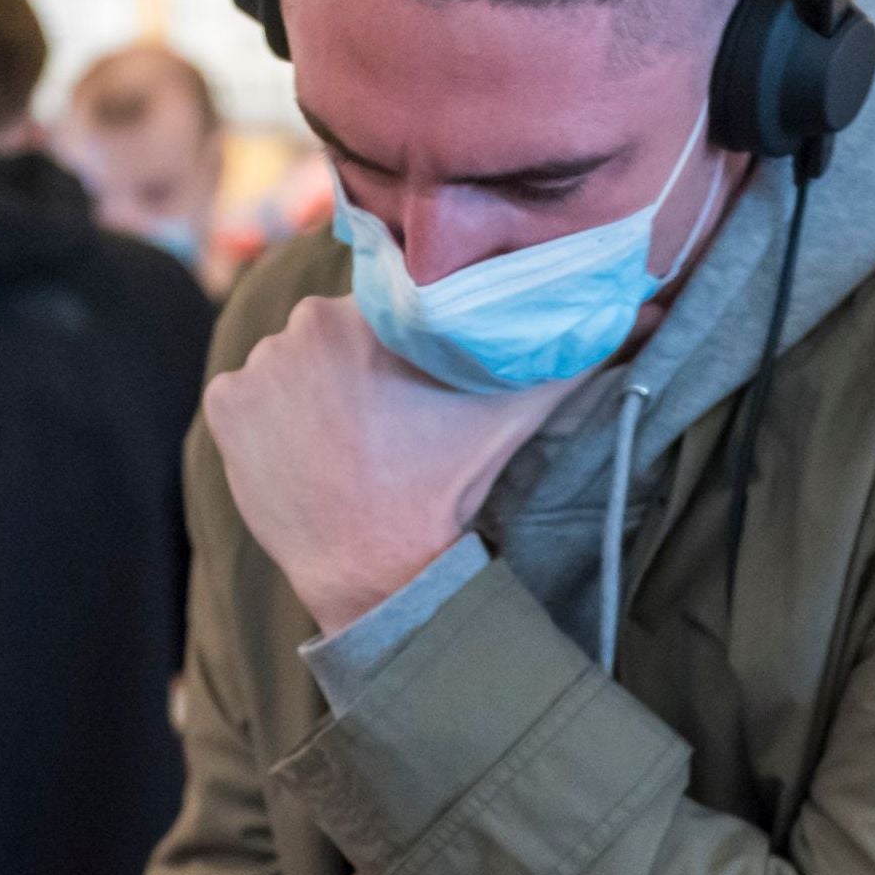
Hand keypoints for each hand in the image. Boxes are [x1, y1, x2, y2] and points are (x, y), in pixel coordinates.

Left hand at [204, 296, 582, 632]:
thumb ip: (581, 351)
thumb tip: (650, 308)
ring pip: (288, 363)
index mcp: (377, 309)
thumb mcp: (524, 409)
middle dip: (354, 369)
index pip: (386, 306)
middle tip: (384, 425)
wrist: (380, 568)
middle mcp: (304, 322)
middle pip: (331, 332)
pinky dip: (266, 422)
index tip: (412, 392)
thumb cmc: (453, 483)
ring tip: (346, 446)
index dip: (401, 346)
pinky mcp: (224, 408)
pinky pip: (245, 397)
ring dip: (309, 395)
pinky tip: (305, 455)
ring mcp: (257, 366)